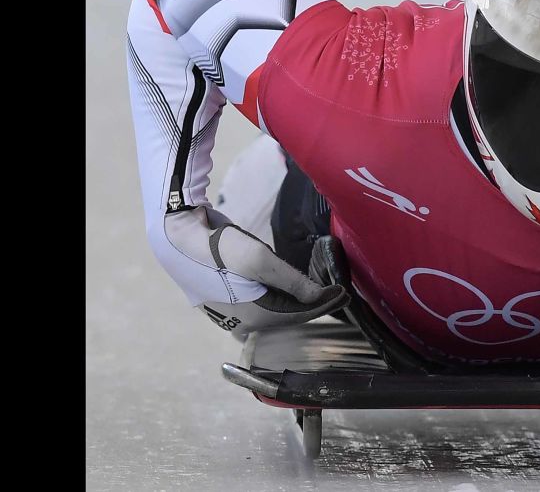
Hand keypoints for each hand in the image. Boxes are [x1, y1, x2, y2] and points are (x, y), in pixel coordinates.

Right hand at [168, 207, 348, 336]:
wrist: (176, 236)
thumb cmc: (217, 249)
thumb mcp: (261, 261)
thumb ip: (295, 282)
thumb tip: (323, 296)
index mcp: (254, 319)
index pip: (302, 314)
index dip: (325, 302)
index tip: (344, 292)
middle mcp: (245, 322)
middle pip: (290, 313)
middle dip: (314, 302)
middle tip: (336, 289)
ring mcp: (234, 312)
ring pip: (277, 307)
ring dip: (298, 298)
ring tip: (320, 288)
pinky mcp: (228, 298)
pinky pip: (263, 300)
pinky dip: (281, 293)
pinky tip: (293, 285)